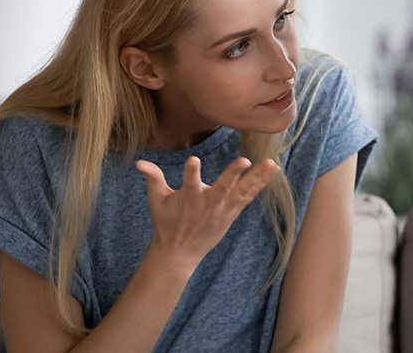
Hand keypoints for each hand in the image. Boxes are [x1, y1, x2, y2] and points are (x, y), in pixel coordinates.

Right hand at [137, 156, 279, 272]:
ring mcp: (223, 209)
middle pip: (223, 187)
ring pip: (242, 191)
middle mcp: (208, 204)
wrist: (180, 252)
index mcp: (189, 198)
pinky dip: (260, 184)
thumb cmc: (166, 223)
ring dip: (258, 177)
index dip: (191, 172)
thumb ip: (153, 179)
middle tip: (244, 161)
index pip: (189, 182)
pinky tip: (272, 171)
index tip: (194, 160)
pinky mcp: (232, 213)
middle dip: (233, 174)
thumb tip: (140, 162)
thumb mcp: (156, 201)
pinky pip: (249, 196)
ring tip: (272, 163)